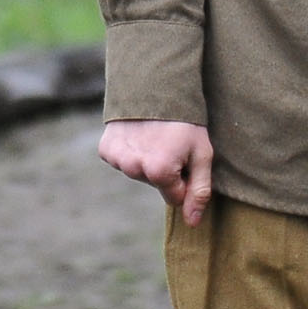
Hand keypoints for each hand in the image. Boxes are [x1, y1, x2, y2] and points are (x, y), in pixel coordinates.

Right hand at [97, 119, 213, 223]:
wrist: (156, 85)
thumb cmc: (185, 121)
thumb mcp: (202, 154)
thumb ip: (199, 191)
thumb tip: (192, 223)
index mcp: (159, 172)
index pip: (174, 197)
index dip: (183, 178)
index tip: (185, 156)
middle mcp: (134, 168)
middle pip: (154, 185)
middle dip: (164, 170)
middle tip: (170, 143)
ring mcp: (117, 159)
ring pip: (137, 174)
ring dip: (146, 161)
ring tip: (155, 137)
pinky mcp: (105, 149)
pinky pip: (121, 162)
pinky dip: (129, 152)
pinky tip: (138, 135)